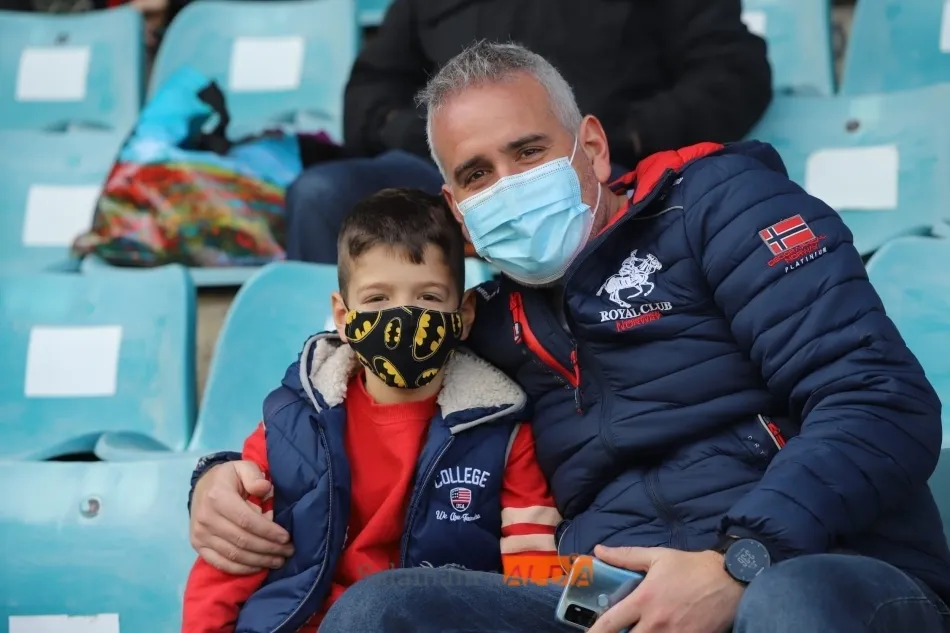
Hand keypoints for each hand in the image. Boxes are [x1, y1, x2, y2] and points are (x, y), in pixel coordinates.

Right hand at [189, 460, 293, 573]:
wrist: (202, 486)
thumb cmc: (229, 478)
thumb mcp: (243, 467)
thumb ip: (254, 476)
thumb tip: (264, 488)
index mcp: (218, 497)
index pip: (247, 520)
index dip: (268, 531)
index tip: (286, 537)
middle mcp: (206, 518)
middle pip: (242, 540)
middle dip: (269, 548)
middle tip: (288, 551)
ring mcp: (200, 534)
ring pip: (234, 555)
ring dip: (259, 561)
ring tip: (279, 561)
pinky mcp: (197, 545)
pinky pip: (221, 563)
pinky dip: (241, 569)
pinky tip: (259, 567)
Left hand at [587, 545, 742, 632]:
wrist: (730, 580)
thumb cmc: (691, 567)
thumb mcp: (656, 556)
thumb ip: (625, 556)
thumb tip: (599, 550)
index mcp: (644, 600)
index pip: (611, 623)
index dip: (595, 631)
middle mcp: (656, 623)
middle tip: (615, 630)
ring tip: (638, 629)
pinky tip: (659, 632)